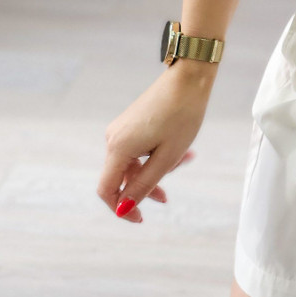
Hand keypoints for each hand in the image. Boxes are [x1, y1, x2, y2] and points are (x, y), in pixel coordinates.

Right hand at [99, 65, 208, 222]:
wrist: (188, 78)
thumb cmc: (182, 117)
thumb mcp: (167, 157)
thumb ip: (144, 185)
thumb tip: (124, 208)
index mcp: (118, 148)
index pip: (107, 190)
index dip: (120, 208)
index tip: (140, 218)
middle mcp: (113, 138)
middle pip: (121, 178)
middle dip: (145, 187)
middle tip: (167, 196)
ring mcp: (121, 129)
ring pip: (132, 164)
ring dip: (155, 170)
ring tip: (184, 161)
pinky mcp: (130, 123)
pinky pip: (137, 150)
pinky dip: (154, 156)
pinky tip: (180, 152)